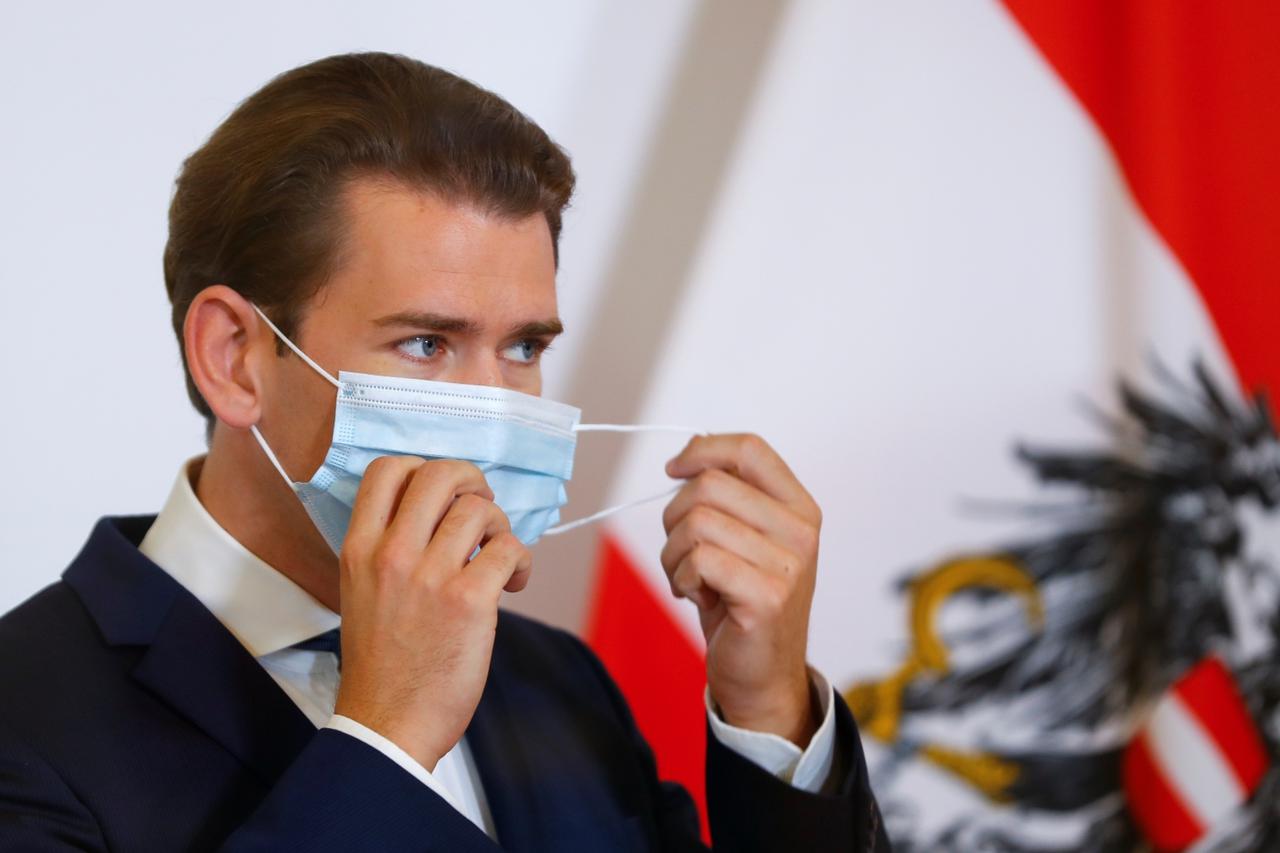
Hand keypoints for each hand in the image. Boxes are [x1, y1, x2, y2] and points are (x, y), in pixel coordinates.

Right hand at [333, 456, 531, 770]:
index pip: (388, 470)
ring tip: (497, 557)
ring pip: (480, 509)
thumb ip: (389, 548)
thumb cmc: (381, 664)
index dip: (424, 468)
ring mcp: (430, 576)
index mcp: (359, 549)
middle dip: (472, 483)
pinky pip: (510, 549)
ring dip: (499, 527)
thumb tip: (441, 514)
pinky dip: (521, 561)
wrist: (386, 725)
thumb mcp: (361, 592)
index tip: (443, 495)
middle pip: (440, 474)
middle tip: (480, 511)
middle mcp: (391, 554)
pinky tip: (513, 583)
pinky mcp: (469, 601)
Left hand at [661, 434, 821, 746]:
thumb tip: (691, 448)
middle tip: (683, 550)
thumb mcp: (740, 537)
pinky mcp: (767, 597)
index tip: (673, 470)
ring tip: (691, 578)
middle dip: (675, 515)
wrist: (762, 675)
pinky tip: (697, 595)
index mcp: (799, 506)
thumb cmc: (742, 601)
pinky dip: (680, 578)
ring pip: (696, 522)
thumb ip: (726, 493)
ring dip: (674, 553)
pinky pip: (698, 560)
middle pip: (710, 484)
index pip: (749, 449)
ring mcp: (789, 564)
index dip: (702, 450)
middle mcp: (801, 530)